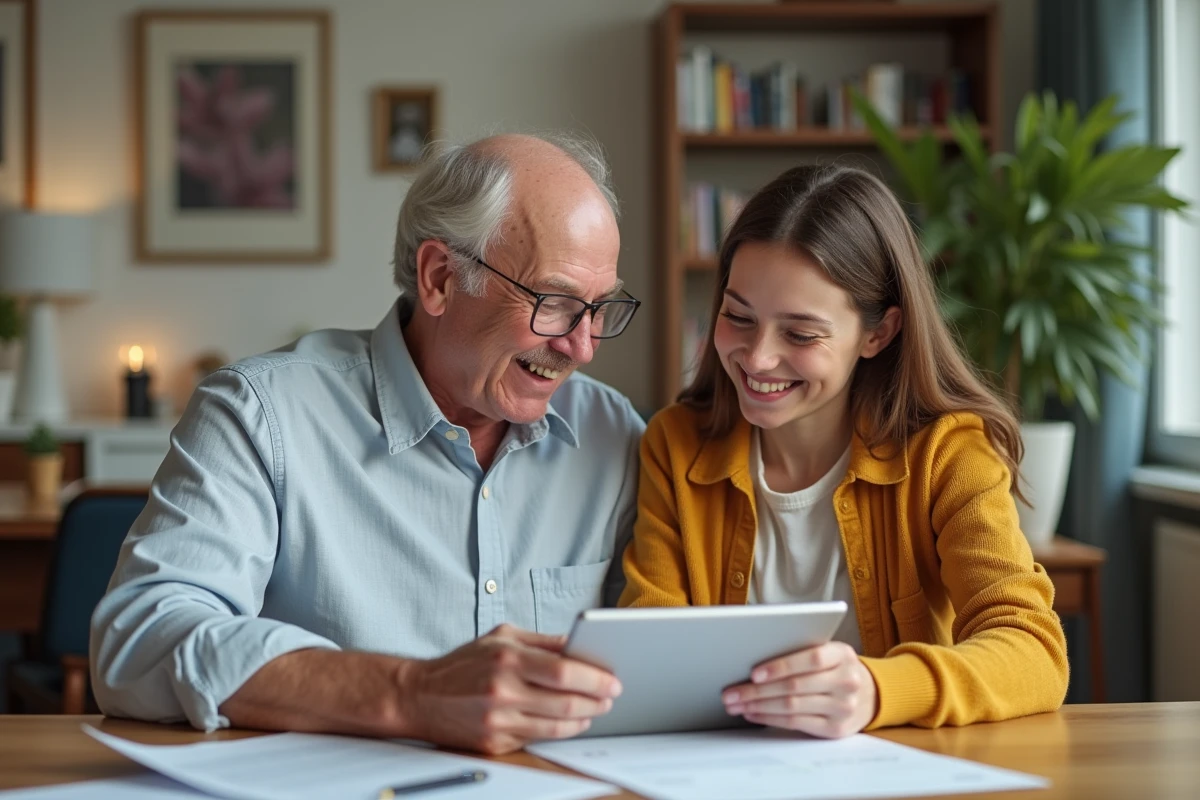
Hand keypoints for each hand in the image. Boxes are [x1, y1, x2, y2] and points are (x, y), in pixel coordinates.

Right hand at [397, 624, 621, 754]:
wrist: (419, 696)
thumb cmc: (462, 664)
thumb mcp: (500, 637)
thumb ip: (542, 641)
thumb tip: (578, 644)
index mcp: (507, 659)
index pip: (564, 672)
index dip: (595, 678)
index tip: (612, 680)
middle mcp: (502, 691)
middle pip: (566, 702)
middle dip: (596, 701)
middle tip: (610, 696)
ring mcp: (498, 721)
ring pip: (556, 725)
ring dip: (583, 719)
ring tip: (595, 710)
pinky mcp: (493, 743)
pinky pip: (537, 738)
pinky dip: (558, 730)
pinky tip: (569, 721)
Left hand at [722, 642, 876, 737]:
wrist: (871, 694)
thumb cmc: (837, 668)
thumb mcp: (830, 652)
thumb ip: (802, 651)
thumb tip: (755, 657)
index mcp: (843, 655)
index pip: (811, 659)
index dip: (781, 666)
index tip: (754, 673)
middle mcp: (846, 682)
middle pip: (795, 687)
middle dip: (757, 690)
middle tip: (731, 693)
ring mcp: (843, 707)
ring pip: (792, 707)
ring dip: (758, 706)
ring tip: (736, 704)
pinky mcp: (835, 729)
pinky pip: (796, 723)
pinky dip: (770, 718)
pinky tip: (753, 713)